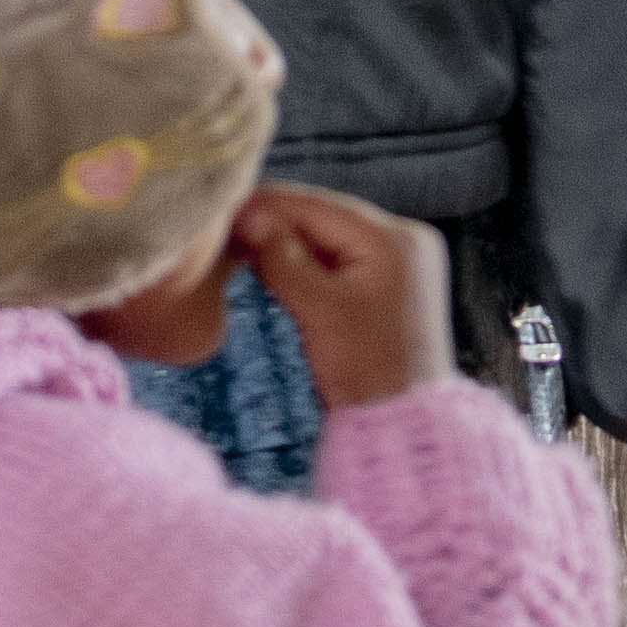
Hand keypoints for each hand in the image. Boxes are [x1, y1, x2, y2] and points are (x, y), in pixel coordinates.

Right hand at [228, 182, 451, 408]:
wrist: (399, 422)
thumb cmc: (367, 372)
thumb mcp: (319, 310)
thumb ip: (283, 259)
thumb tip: (249, 217)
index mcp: (394, 238)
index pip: (316, 205)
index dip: (265, 206)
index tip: (222, 211)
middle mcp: (404, 238)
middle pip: (323, 217)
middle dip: (275, 224)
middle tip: (226, 232)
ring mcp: (399, 259)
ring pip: (328, 237)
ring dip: (287, 243)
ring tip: (242, 247)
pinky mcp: (390, 281)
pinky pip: (339, 258)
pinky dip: (306, 262)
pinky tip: (274, 266)